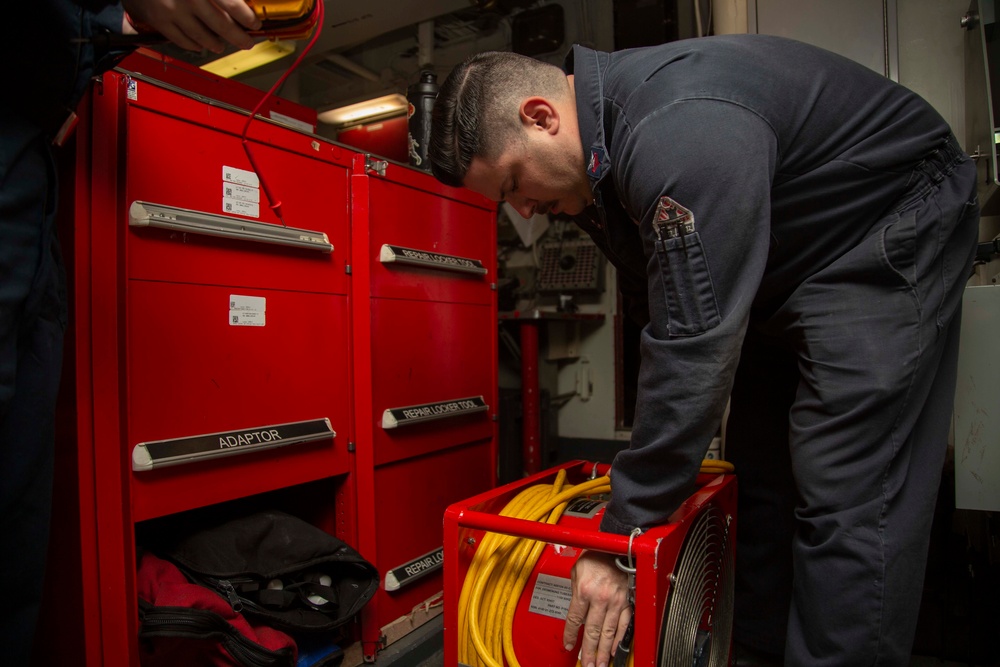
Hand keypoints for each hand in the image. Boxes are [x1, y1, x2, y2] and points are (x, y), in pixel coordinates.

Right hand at [122, 0, 261, 52]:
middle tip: (247, 42)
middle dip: (239, 38)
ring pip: (204, 38)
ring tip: (222, 45)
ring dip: (217, 44)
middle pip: (222, 26)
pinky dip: (194, 45)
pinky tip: (200, 45)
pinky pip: (183, 41)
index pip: (233, 5)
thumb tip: (238, 0)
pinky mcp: (160, 21)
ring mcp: (174, 12)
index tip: (255, 24)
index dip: (248, 18)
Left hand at [563, 551, 631, 666]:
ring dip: (603, 651)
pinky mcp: (627, 602)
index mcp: (584, 590)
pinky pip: (623, 625)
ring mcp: (616, 602)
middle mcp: (600, 598)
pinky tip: (614, 650)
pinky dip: (619, 640)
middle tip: (586, 664)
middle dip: (588, 651)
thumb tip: (575, 607)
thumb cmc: (598, 554)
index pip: (574, 619)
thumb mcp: (577, 569)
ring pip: (608, 633)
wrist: (620, 545)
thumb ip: (575, 590)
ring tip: (599, 664)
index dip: (570, 634)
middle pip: (592, 631)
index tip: (568, 645)